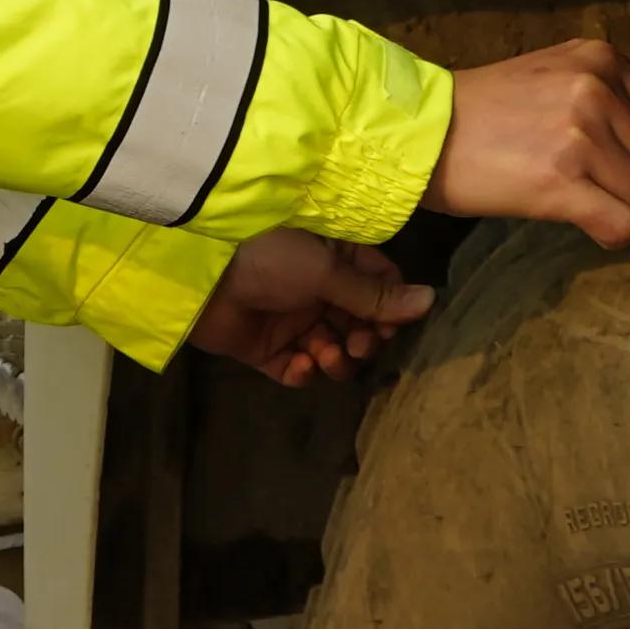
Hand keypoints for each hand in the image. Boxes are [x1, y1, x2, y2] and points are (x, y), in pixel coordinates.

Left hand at [188, 228, 430, 387]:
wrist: (199, 274)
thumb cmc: (267, 256)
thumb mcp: (325, 270)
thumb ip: (374, 294)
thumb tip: (430, 300)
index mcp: (335, 259)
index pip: (379, 288)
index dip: (389, 311)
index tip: (389, 326)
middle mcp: (317, 290)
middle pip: (358, 325)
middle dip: (363, 339)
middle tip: (358, 344)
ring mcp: (290, 320)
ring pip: (331, 351)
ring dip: (336, 358)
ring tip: (326, 355)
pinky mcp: (264, 349)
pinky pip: (295, 370)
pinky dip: (302, 372)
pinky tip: (300, 365)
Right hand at [421, 39, 629, 246]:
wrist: (421, 133)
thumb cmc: (482, 108)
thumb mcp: (553, 73)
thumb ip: (604, 93)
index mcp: (602, 59)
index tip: (614, 168)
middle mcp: (597, 90)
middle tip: (595, 191)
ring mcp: (582, 135)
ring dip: (624, 213)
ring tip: (586, 207)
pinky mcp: (562, 181)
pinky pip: (623, 225)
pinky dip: (612, 236)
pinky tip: (587, 227)